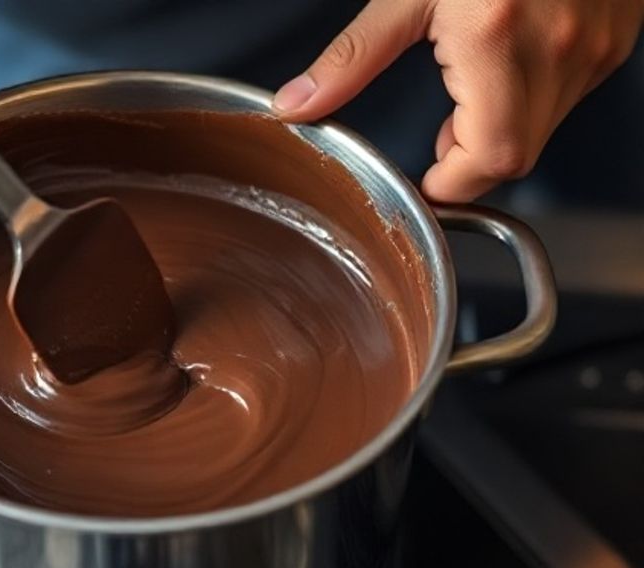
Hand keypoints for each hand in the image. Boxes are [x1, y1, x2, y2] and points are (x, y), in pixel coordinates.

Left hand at [273, 0, 643, 201]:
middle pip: (514, 156)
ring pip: (543, 131)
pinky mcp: (613, 41)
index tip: (423, 183)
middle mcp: (557, 50)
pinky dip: (529, 103)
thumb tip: (298, 104)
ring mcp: (595, 47)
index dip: (451, 185)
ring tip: (470, 88)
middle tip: (438, 138)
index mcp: (496, 39)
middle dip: (468, 161)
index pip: (488, 158)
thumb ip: (351, 59)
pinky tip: (506, 71)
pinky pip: (567, 98)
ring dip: (499, 131)